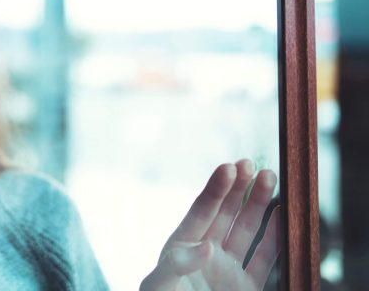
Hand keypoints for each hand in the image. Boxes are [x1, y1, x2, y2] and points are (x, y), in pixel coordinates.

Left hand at [140, 160, 280, 290]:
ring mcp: (228, 271)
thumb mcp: (159, 285)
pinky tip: (283, 215)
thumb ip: (178, 265)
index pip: (200, 212)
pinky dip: (275, 237)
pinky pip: (264, 259)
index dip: (215, 190)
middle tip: (252, 164)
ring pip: (247, 231)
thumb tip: (207, 246)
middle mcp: (205, 255)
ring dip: (259, 205)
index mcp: (180, 248)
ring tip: (271, 178)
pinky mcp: (247, 288)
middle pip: (225, 215)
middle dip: (239, 189)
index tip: (228, 167)